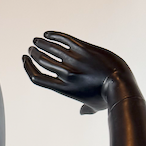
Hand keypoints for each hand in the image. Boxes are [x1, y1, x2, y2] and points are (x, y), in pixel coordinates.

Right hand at [23, 31, 138, 113]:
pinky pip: (65, 39)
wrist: (120, 88)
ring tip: (37, 40)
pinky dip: (54, 35)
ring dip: (41, 43)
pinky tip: (48, 33)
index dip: (28, 67)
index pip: (38, 78)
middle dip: (34, 53)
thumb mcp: (94, 107)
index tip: (25, 60)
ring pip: (51, 49)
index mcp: (64, 89)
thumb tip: (83, 112)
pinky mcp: (84, 49)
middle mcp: (66, 74)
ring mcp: (75, 61)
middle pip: (42, 61)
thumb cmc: (108, 100)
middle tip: (31, 48)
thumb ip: (85, 109)